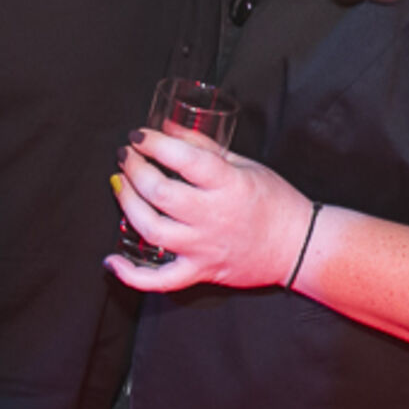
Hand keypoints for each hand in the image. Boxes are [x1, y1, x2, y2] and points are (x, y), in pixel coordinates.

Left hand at [105, 129, 313, 292]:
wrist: (296, 245)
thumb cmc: (274, 201)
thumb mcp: (243, 164)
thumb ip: (202, 146)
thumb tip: (167, 127)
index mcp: (228, 185)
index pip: (184, 159)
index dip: (156, 144)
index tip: (139, 134)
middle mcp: (213, 217)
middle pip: (160, 193)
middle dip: (134, 169)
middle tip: (126, 155)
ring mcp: (204, 247)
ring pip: (153, 230)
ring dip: (127, 205)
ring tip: (120, 184)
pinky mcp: (200, 271)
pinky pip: (160, 281)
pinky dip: (132, 274)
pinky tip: (112, 260)